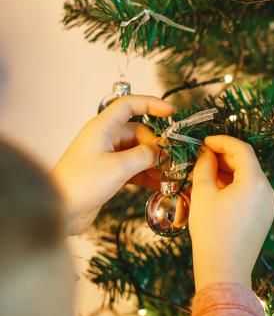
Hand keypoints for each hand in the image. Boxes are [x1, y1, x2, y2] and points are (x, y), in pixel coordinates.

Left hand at [51, 96, 173, 234]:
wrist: (61, 210)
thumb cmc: (81, 183)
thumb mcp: (118, 167)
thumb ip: (144, 155)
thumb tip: (163, 149)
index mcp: (103, 127)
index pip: (129, 105)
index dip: (151, 104)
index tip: (171, 112)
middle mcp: (106, 137)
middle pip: (139, 133)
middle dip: (156, 146)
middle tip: (170, 161)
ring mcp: (108, 155)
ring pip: (138, 151)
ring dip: (152, 162)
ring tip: (167, 176)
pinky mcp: (109, 171)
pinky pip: (133, 166)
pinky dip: (145, 173)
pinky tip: (157, 184)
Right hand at [189, 135, 273, 290]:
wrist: (224, 271)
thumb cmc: (211, 231)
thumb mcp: (203, 194)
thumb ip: (205, 166)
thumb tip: (206, 154)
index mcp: (255, 182)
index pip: (241, 149)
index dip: (221, 141)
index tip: (204, 141)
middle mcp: (268, 190)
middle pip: (246, 162)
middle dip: (223, 157)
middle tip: (201, 157)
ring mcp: (269, 204)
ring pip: (247, 177)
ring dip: (227, 171)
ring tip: (205, 174)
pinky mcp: (265, 215)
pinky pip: (250, 191)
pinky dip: (234, 185)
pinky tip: (217, 189)